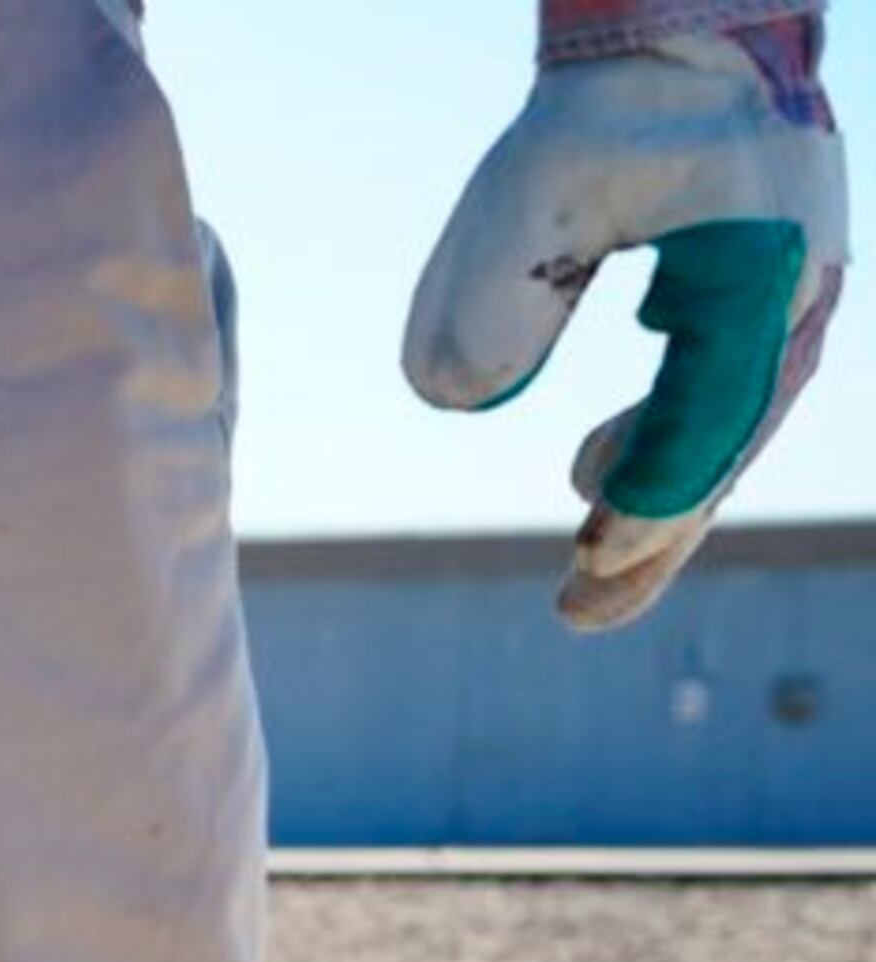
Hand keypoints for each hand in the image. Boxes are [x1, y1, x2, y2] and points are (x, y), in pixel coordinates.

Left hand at [404, 23, 847, 630]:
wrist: (684, 39)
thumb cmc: (603, 105)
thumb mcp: (523, 184)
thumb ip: (489, 288)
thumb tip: (456, 400)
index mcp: (758, 251)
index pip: (718, 392)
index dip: (660, 477)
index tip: (592, 542)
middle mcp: (800, 281)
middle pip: (733, 436)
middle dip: (656, 532)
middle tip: (576, 610)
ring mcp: (797, 294)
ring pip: (733, 429)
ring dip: (662, 504)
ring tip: (581, 568)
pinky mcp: (771, 303)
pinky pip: (726, 398)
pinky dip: (668, 450)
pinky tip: (594, 476)